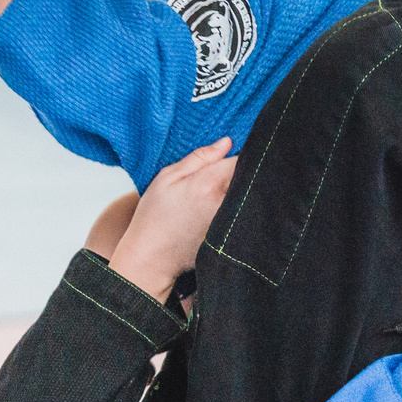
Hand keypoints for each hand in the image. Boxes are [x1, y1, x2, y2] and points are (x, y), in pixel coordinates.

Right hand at [107, 139, 237, 302]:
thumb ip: (200, 157)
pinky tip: (216, 209)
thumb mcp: (167, 177)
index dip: (239, 151)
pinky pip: (244, 212)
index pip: (242, 157)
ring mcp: (232, 220)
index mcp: (210, 182)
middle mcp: (226, 201)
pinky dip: (239, 206)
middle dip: (243, 168)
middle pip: (250, 175)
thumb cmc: (154, 216)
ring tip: (215, 193)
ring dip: (242, 187)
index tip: (229, 153)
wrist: (152, 258)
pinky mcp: (233, 235)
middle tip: (225, 170)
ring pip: (248, 194)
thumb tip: (227, 142)